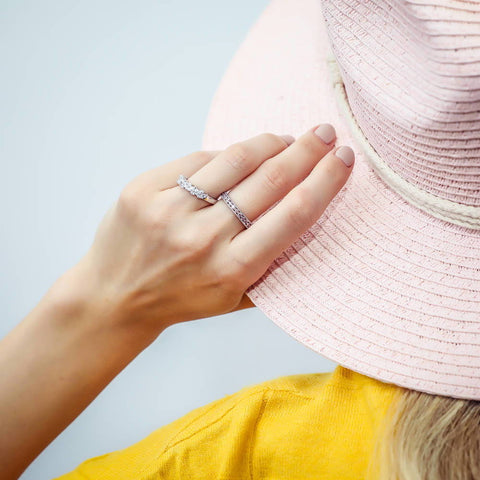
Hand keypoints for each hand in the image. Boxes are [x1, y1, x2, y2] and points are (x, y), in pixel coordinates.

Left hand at [72, 123, 353, 332]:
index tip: (343, 159)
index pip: (294, 215)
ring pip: (234, 160)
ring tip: (285, 139)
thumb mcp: (234, 299)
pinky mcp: (144, 190)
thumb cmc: (182, 299)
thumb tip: (307, 219)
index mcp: (233, 269)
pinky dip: (224, 156)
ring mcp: (170, 211)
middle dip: (305, 150)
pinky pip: (197, 160)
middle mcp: (203, 239)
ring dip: (268, 143)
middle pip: (269, 180)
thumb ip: (273, 268)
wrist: (116, 298)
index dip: (325, 181)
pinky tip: (238, 156)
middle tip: (325, 133)